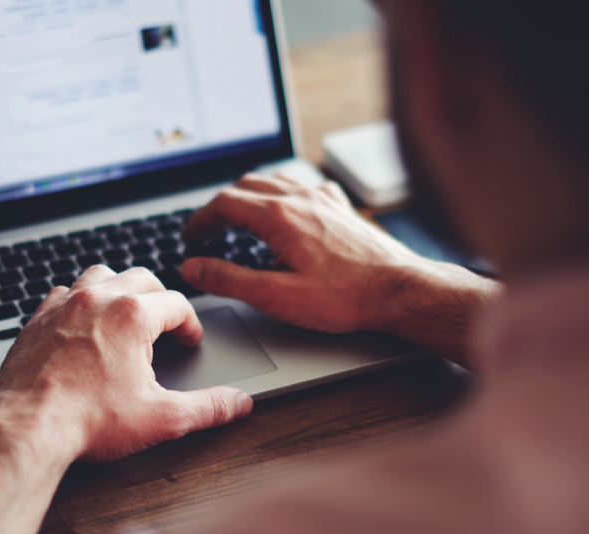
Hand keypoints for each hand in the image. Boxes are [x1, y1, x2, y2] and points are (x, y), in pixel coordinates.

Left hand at [0, 265, 253, 464]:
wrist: (26, 429)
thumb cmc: (88, 421)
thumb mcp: (161, 418)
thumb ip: (207, 407)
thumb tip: (238, 403)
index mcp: (133, 315)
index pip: (177, 304)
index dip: (190, 324)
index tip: (190, 341)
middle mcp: (98, 299)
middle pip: (142, 278)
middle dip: (160, 298)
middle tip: (166, 324)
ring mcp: (63, 305)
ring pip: (100, 274)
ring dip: (119, 288)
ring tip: (126, 312)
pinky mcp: (36, 320)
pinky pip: (62, 292)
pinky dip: (78, 300)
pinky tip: (82, 323)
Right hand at [181, 174, 499, 363]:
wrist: (398, 289)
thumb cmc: (344, 296)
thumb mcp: (275, 296)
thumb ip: (229, 279)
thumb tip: (194, 267)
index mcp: (278, 216)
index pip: (223, 204)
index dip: (200, 220)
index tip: (190, 237)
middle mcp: (300, 198)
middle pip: (245, 186)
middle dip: (220, 206)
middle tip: (208, 229)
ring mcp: (323, 199)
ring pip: (275, 181)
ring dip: (249, 195)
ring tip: (238, 216)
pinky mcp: (341, 207)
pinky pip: (305, 185)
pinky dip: (284, 192)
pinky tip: (289, 207)